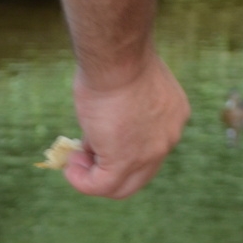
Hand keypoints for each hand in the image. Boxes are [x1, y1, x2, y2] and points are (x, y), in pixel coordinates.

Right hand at [64, 55, 189, 198]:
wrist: (116, 56)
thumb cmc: (117, 59)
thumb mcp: (126, 87)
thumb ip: (121, 112)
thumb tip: (98, 132)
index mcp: (172, 116)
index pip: (149, 147)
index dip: (120, 146)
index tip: (97, 135)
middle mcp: (168, 138)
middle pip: (140, 174)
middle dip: (109, 169)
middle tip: (84, 156)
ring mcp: (149, 154)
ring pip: (121, 186)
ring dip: (93, 178)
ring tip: (74, 162)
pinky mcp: (124, 162)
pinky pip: (100, 186)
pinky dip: (82, 181)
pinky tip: (70, 168)